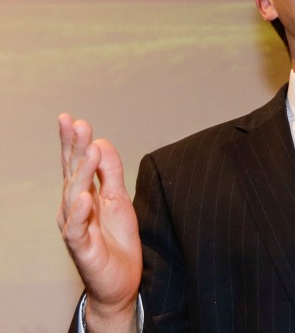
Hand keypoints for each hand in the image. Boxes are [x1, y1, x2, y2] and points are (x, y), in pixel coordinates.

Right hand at [57, 114, 141, 331]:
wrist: (121, 280)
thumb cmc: (116, 239)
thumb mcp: (120, 199)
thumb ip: (112, 172)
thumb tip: (101, 143)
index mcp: (83, 193)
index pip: (75, 163)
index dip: (73, 141)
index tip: (70, 118)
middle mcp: (73, 207)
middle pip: (71, 173)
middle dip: (73, 148)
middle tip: (77, 124)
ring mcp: (75, 226)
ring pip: (73, 196)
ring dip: (82, 173)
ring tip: (89, 151)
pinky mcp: (81, 247)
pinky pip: (76, 229)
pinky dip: (79, 213)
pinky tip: (85, 197)